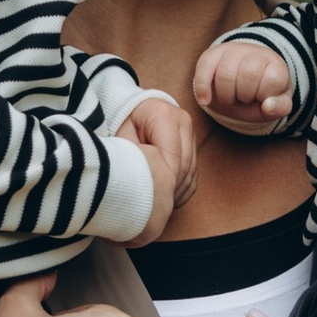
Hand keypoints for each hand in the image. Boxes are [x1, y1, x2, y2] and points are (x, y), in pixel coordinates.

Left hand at [118, 91, 198, 221]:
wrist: (132, 109)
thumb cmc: (122, 122)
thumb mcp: (122, 136)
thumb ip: (134, 155)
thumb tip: (146, 180)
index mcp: (165, 115)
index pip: (173, 155)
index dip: (165, 179)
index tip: (153, 197)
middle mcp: (183, 121)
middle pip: (185, 164)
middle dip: (172, 188)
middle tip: (158, 207)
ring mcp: (190, 132)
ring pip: (191, 170)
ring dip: (179, 191)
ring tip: (162, 206)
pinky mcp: (192, 143)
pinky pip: (194, 172)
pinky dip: (184, 188)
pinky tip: (171, 199)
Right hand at [191, 33, 292, 130]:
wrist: (244, 85)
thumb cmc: (262, 97)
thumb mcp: (277, 105)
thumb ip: (280, 108)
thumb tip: (268, 106)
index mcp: (275, 65)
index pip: (272, 79)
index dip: (264, 95)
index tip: (262, 97)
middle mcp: (255, 53)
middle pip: (248, 75)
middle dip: (244, 95)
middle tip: (244, 98)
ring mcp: (233, 51)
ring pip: (226, 73)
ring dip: (226, 95)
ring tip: (231, 97)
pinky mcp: (212, 53)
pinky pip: (204, 67)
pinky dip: (203, 88)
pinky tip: (205, 101)